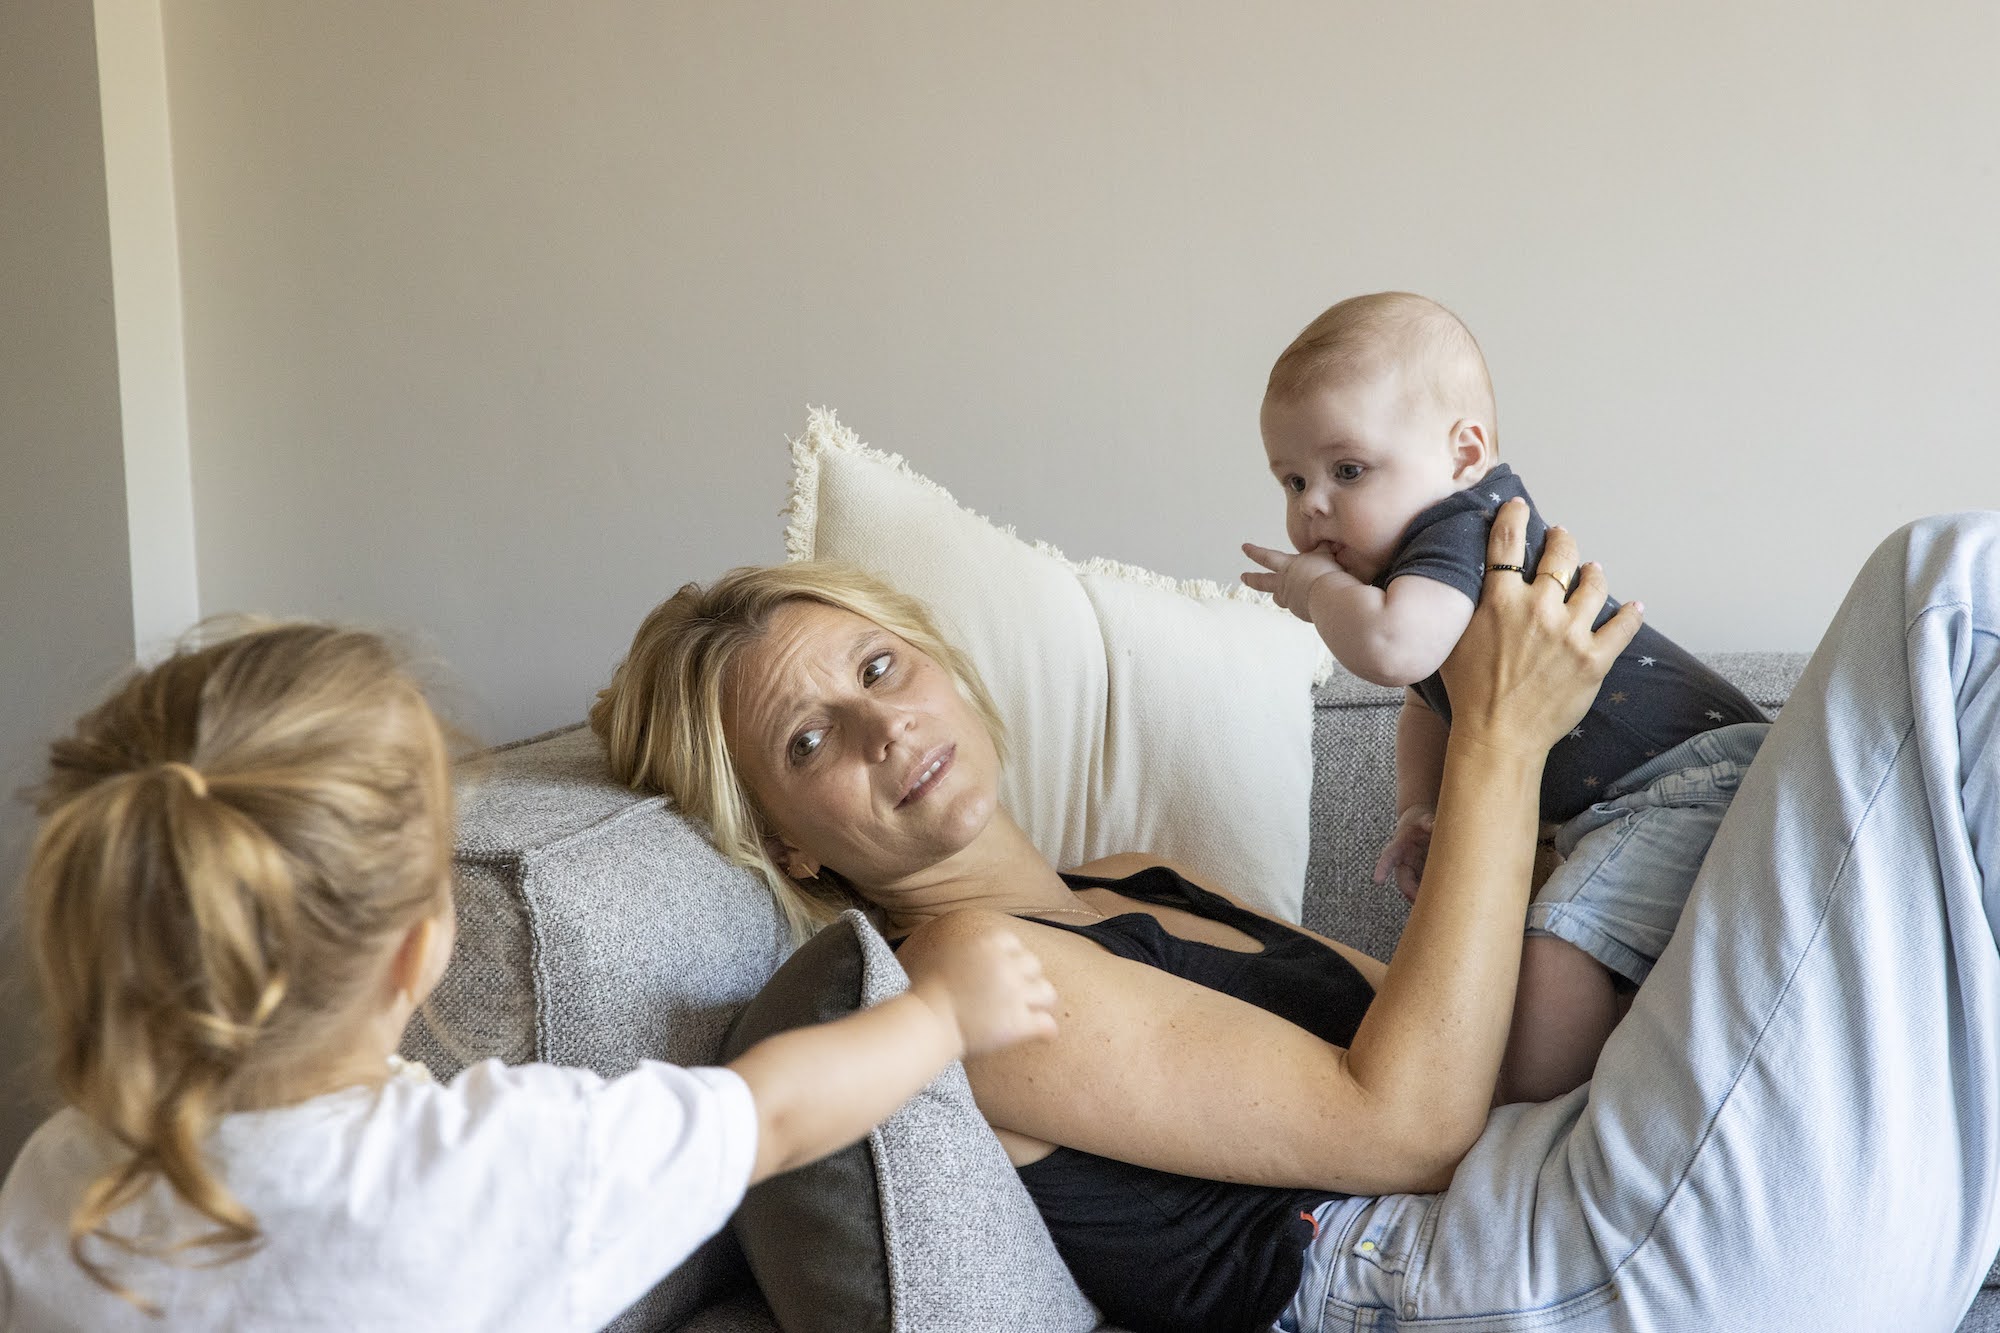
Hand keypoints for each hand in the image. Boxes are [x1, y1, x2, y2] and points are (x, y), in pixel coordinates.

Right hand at [900, 911, 1058, 1056]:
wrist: (925, 1022)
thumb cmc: (927, 991)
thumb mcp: (945, 953)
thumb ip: (968, 946)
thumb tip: (984, 949)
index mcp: (987, 944)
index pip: (1014, 944)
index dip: (1010, 959)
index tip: (1002, 972)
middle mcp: (1005, 965)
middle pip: (1033, 965)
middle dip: (1025, 979)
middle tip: (1014, 994)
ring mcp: (1014, 994)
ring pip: (1047, 992)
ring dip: (1038, 1002)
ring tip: (1029, 1012)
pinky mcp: (1018, 1023)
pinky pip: (1046, 1024)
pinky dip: (1045, 1031)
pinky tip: (1041, 1036)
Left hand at [1240, 542, 1357, 621]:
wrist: (1330, 596)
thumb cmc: (1327, 573)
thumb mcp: (1325, 555)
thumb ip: (1323, 549)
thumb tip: (1329, 542)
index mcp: (1287, 566)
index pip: (1266, 557)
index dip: (1254, 552)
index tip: (1243, 547)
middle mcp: (1284, 583)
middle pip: (1262, 581)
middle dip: (1251, 578)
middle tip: (1242, 577)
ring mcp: (1289, 599)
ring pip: (1277, 598)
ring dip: (1278, 596)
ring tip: (1279, 597)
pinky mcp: (1299, 612)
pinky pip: (1298, 607)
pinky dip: (1304, 604)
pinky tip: (1314, 603)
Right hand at [1373, 804, 1434, 902]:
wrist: (1420, 822)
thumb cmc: (1418, 818)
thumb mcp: (1421, 816)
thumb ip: (1427, 821)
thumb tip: (1433, 824)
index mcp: (1399, 846)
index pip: (1388, 857)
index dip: (1382, 868)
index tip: (1377, 880)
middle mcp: (1404, 861)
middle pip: (1403, 880)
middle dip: (1410, 892)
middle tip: (1419, 902)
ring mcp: (1414, 869)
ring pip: (1415, 887)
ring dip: (1422, 896)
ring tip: (1436, 903)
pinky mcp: (1424, 874)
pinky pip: (1427, 886)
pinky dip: (1434, 892)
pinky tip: (1445, 897)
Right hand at [1438, 499, 1642, 757]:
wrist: (1498, 735)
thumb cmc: (1469, 693)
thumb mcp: (1453, 640)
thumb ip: (1465, 607)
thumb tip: (1466, 584)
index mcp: (1500, 600)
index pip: (1508, 543)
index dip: (1514, 517)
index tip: (1519, 506)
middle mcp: (1538, 609)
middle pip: (1560, 556)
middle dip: (1562, 541)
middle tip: (1562, 538)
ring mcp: (1571, 633)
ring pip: (1593, 585)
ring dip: (1594, 573)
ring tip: (1593, 571)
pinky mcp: (1594, 659)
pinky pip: (1623, 627)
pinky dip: (1630, 614)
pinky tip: (1634, 608)